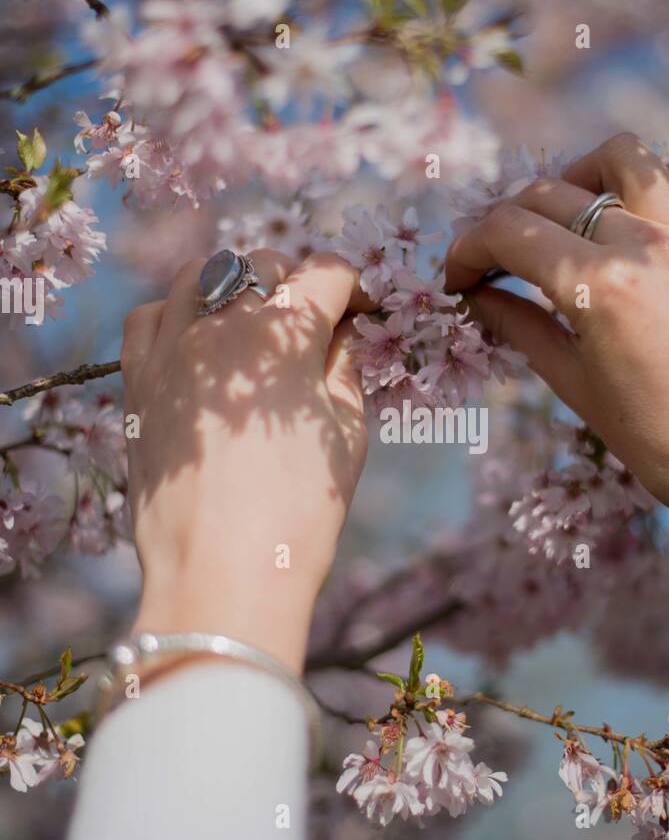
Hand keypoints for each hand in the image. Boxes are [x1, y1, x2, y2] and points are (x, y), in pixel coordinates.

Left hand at [121, 250, 366, 673]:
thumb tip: (342, 336)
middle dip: (294, 284)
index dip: (354, 287)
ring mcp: (171, 349)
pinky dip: (174, 314)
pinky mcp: (137, 383)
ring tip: (252, 324)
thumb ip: (345, 370)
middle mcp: (221, 324)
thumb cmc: (299, 512)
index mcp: (285, 333)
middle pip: (262, 266)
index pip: (326, 274)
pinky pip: (148, 317)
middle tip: (314, 325)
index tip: (361, 311)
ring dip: (233, 286)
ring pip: (201, 275)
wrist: (221, 573)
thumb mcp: (347, 437)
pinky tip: (194, 342)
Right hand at [446, 133, 668, 664]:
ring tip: (567, 217)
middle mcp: (647, 246)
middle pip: (550, 194)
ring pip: (622, 157)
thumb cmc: (652, 439)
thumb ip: (518, 324)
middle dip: (506, 223)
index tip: (457, 276)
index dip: (466, 249)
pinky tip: (641, 215)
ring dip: (579, 176)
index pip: (508, 233)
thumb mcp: (571, 382)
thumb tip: (475, 292)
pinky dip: (663, 179)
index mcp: (598, 289)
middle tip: (496, 261)